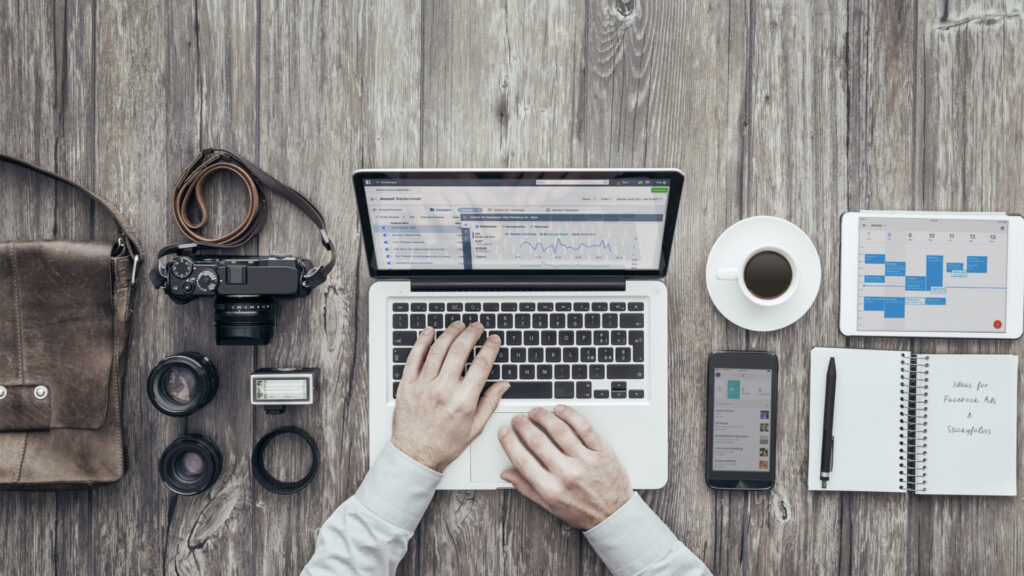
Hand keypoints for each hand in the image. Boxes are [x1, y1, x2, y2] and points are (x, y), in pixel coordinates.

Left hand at [391, 322, 509, 471]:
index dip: (490, 348)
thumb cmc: (444, 445)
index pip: (481, 365)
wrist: (415, 456)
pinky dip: (422, 342)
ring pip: (438, 349)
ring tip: (458, 325)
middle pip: (460, 351)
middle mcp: (443, 390)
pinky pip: (414, 357)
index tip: (494, 340)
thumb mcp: (475, 427)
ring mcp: (424, 386)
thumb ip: (490, 403)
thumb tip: (503, 386)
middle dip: (471, 334)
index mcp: (463, 400)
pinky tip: (429, 332)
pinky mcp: (408, 385)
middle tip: (477, 327)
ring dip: (450, 333)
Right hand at [498, 405, 632, 529]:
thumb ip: (526, 487)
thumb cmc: (581, 510)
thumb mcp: (549, 505)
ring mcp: (585, 461)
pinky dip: (570, 415)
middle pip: (538, 441)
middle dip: (523, 426)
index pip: (522, 460)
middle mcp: (567, 474)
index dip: (509, 442)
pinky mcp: (601, 451)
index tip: (504, 432)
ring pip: (559, 430)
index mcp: (551, 489)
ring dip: (543, 416)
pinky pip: (584, 427)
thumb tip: (506, 474)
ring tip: (536, 412)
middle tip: (519, 419)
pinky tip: (560, 410)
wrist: (613, 515)